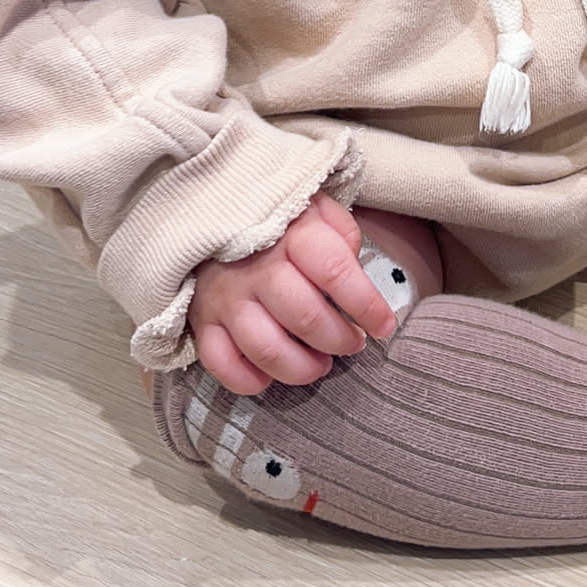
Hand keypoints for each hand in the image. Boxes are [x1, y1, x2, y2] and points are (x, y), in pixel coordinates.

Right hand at [190, 192, 397, 395]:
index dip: (367, 306)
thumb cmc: (275, 219)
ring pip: (267, 350)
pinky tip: (271, 374)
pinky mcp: (202, 320)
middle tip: (352, 343)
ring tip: (320, 364)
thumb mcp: (315, 207)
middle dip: (340, 341)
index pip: (336, 273)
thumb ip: (342, 233)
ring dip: (303, 368)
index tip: (385, 325)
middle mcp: (256, 268)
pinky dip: (250, 380)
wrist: (209, 211)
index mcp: (292, 234)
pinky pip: (223, 364)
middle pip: (306, 319)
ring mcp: (226, 297)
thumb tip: (356, 268)